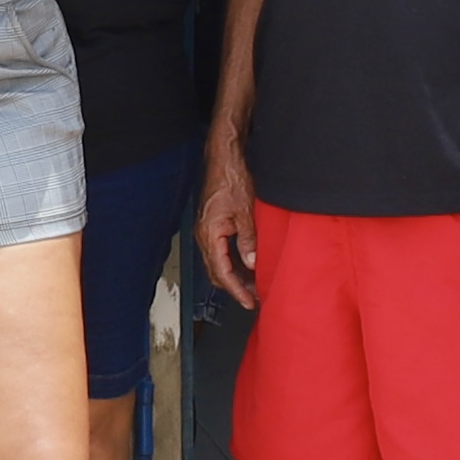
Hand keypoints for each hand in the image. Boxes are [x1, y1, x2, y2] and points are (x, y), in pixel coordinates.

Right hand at [198, 133, 261, 307]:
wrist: (223, 158)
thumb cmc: (231, 178)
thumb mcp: (246, 211)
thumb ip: (248, 239)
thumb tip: (252, 263)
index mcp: (210, 234)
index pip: (222, 272)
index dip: (236, 290)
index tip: (250, 302)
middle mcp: (205, 235)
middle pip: (217, 272)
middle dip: (235, 288)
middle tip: (255, 298)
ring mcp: (207, 231)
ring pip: (219, 263)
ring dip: (235, 276)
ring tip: (254, 285)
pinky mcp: (213, 226)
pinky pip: (221, 251)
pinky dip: (234, 262)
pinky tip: (248, 264)